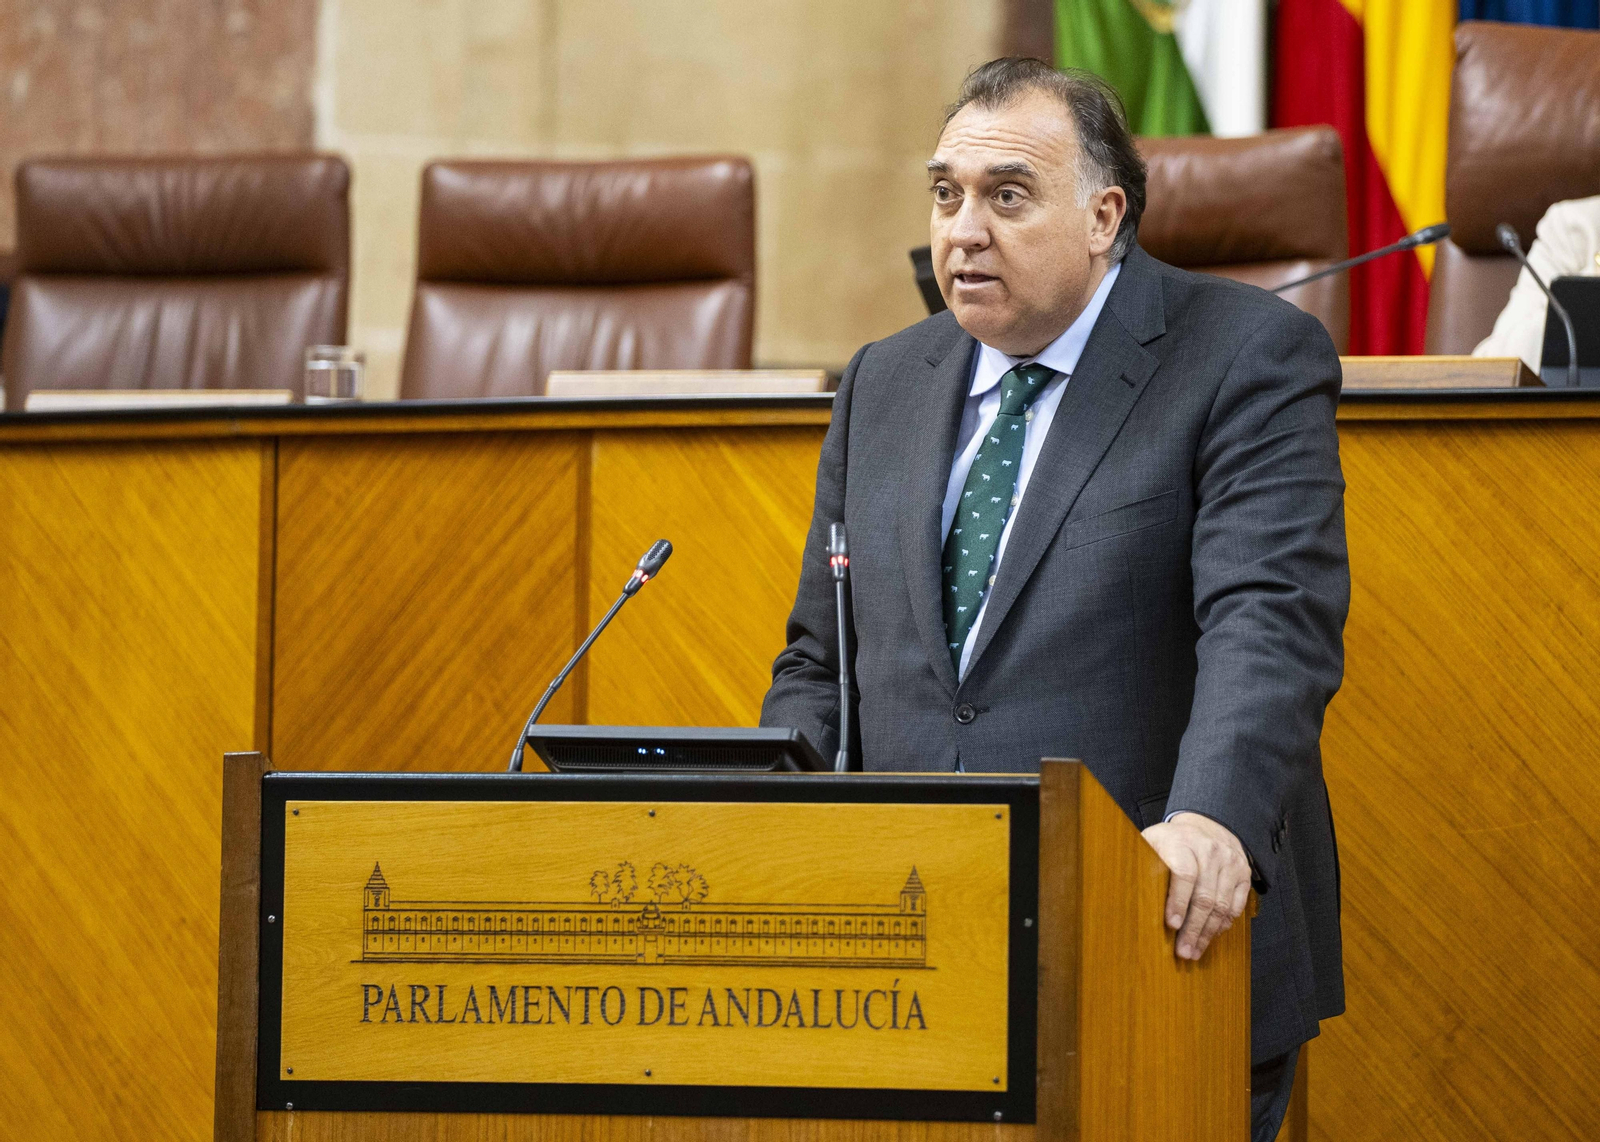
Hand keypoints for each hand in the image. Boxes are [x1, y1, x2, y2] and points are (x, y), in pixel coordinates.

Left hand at [1140, 812, 1251, 960]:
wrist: (1206, 825)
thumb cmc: (1172, 841)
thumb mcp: (1151, 842)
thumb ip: (1142, 862)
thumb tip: (1121, 890)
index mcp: (1182, 842)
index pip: (1184, 874)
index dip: (1178, 901)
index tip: (1171, 924)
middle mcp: (1209, 851)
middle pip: (1204, 896)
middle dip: (1193, 928)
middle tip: (1183, 951)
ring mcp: (1230, 862)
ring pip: (1221, 905)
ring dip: (1207, 933)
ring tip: (1194, 951)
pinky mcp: (1244, 873)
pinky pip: (1235, 905)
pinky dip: (1223, 924)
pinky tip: (1210, 936)